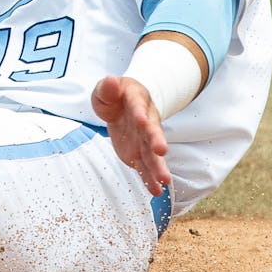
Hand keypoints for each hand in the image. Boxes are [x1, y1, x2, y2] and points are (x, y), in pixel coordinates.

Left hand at [91, 75, 171, 196]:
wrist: (122, 106)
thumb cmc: (113, 96)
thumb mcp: (106, 89)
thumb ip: (107, 88)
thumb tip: (110, 81)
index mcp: (136, 103)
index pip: (138, 108)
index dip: (140, 114)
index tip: (142, 120)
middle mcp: (145, 123)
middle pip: (152, 133)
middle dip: (157, 141)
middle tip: (162, 151)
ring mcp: (143, 141)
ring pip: (152, 155)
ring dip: (158, 167)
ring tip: (165, 181)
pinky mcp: (138, 154)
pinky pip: (144, 167)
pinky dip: (149, 179)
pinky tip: (156, 191)